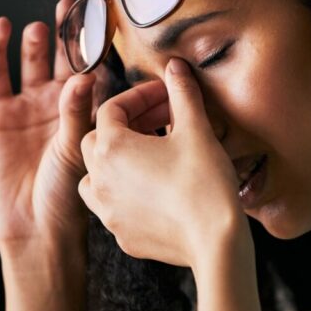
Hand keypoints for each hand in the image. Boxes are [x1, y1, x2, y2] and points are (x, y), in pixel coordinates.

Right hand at [0, 0, 113, 253]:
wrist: (35, 224)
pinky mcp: (0, 114)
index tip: (108, 17)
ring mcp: (29, 107)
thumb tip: (85, 75)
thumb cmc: (68, 194)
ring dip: (39, 42)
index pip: (95, 70)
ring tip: (45, 24)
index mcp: (87, 112)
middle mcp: (60, 106)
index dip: (99, 45)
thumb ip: (79, 112)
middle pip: (64, 60)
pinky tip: (1, 28)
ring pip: (33, 64)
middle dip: (69, 33)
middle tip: (75, 5)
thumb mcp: (79, 149)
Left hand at [79, 58, 245, 268]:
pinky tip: (156, 191)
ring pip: (95, 177)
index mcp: (111, 148)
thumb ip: (182, 94)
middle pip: (97, 140)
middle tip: (161, 122)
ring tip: (149, 157)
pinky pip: (113, 207)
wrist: (215, 242)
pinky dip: (126, 193)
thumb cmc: (205, 184)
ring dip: (116, 162)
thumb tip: (175, 68)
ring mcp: (108, 211)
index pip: (112, 109)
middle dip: (127, 126)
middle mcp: (100, 179)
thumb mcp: (196, 130)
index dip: (139, 97)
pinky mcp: (122, 235)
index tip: (166, 95)